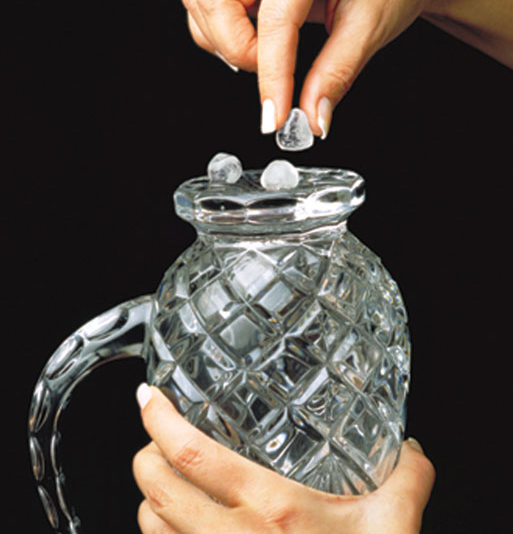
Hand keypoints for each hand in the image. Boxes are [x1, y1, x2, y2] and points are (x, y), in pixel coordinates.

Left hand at [133, 385, 434, 533]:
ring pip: (152, 527)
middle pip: (156, 489)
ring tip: (163, 476)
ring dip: (149, 497)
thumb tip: (409, 447)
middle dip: (144, 454)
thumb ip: (407, 477)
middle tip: (154, 435)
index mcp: (271, 511)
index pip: (193, 454)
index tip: (150, 396)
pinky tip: (177, 524)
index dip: (159, 419)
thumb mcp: (392, 528)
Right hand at [181, 0, 447, 136]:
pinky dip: (221, 31)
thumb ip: (335, 76)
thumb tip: (311, 118)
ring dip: (223, 40)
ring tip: (266, 54)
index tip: (275, 117)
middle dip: (236, 49)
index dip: (272, 76)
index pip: (275, 19)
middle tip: (273, 72)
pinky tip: (254, 42)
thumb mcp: (371, 29)